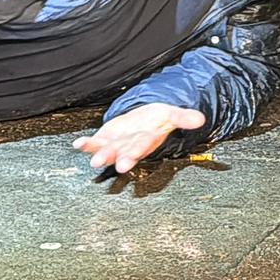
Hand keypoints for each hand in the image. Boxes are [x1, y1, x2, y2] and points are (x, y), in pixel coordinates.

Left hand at [73, 105, 206, 172]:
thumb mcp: (171, 114)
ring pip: (107, 151)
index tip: (125, 163)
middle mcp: (130, 145)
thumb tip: (201, 119)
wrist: (144, 119)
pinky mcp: (106, 138)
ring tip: (94, 161)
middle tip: (111, 166)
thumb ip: (184, 117)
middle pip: (123, 152)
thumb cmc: (157, 119)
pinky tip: (77, 144)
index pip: (140, 146)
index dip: (133, 154)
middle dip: (117, 159)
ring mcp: (117, 143)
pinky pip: (95, 142)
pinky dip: (86, 144)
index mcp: (146, 139)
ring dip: (99, 155)